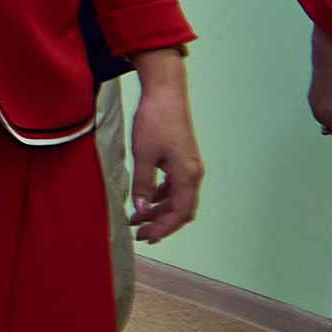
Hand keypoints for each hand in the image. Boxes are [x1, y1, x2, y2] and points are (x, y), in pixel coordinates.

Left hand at [129, 69, 205, 242]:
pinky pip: (175, 186)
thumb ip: (142, 185)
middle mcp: (193, 173)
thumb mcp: (143, 155)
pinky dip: (162, 196)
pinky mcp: (182, 159)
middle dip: (162, 224)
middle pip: (181, 209)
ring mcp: (189, 166)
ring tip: (138, 218)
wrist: (165, 94)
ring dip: (160, 210)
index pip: (179, 213)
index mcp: (187, 175)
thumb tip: (141, 210)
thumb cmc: (154, 121)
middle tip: (140, 233)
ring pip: (178, 198)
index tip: (146, 237)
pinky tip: (147, 199)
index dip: (163, 228)